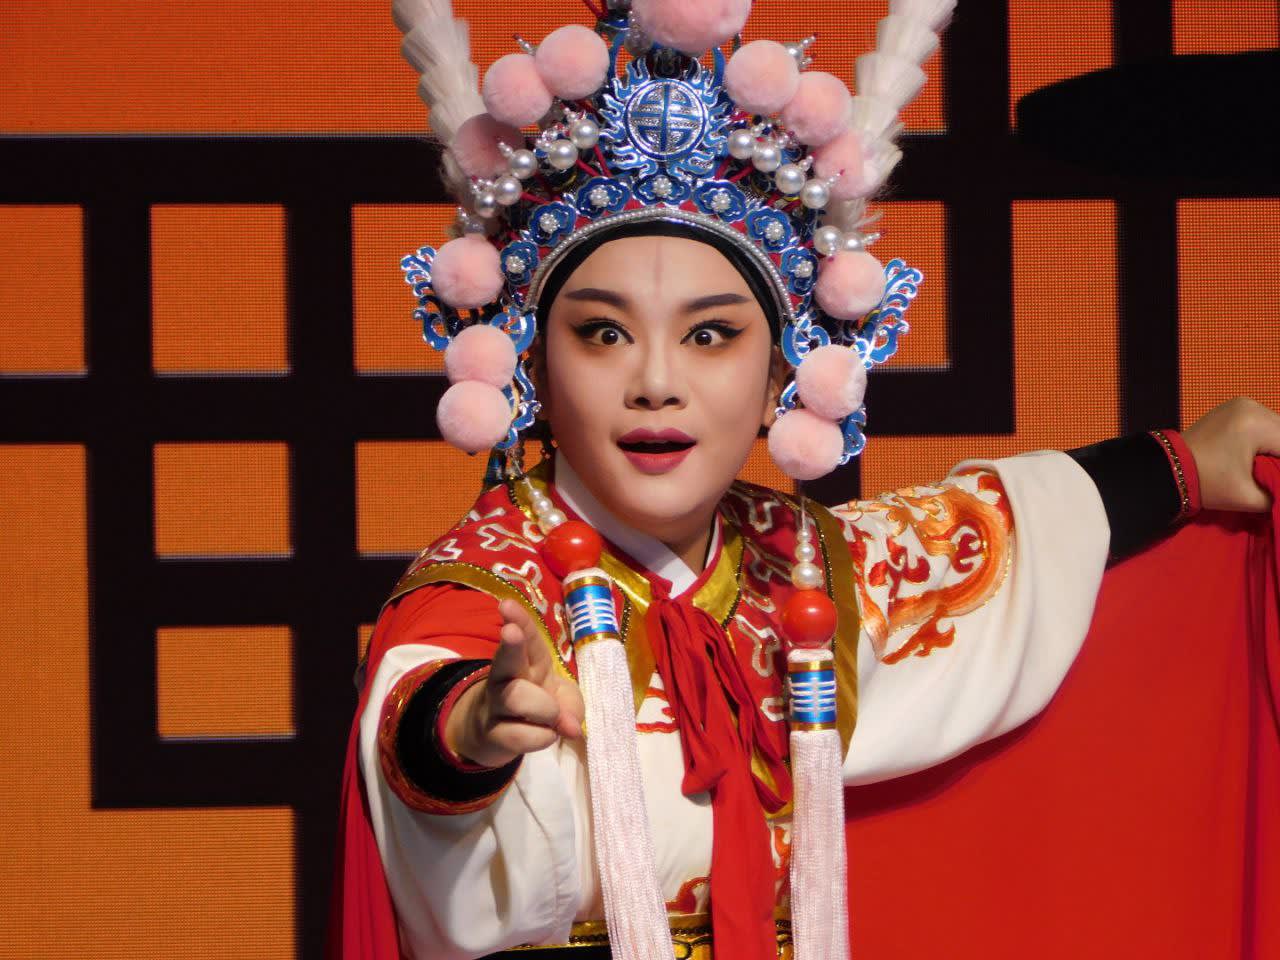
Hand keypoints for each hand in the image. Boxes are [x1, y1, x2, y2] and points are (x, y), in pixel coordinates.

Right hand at [444, 599, 583, 768]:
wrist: (500, 734)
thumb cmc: (539, 705)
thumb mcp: (563, 700)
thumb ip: (572, 708)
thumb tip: (570, 727)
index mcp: (528, 659)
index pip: (525, 636)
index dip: (519, 619)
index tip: (506, 604)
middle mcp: (506, 677)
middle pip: (506, 658)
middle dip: (511, 644)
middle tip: (511, 632)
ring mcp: (496, 705)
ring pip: (514, 697)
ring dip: (544, 708)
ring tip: (554, 716)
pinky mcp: (493, 734)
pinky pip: (518, 735)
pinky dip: (540, 737)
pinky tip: (545, 735)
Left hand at [1183, 397, 1279, 511]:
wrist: (1167, 469)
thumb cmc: (1206, 483)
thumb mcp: (1249, 497)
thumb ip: (1279, 493)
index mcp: (1257, 424)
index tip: (1277, 481)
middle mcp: (1252, 406)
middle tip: (1273, 474)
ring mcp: (1243, 403)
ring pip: (1277, 426)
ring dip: (1277, 446)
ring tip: (1269, 466)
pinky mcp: (1235, 407)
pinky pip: (1263, 422)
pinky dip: (1267, 438)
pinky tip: (1261, 456)